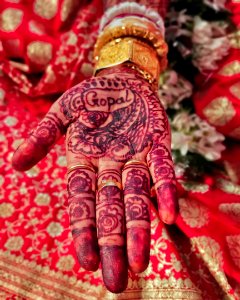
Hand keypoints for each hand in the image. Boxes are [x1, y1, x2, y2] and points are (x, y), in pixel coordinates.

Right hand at [12, 65, 177, 292]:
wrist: (123, 79)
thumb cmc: (92, 96)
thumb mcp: (62, 112)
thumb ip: (43, 136)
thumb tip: (16, 163)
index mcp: (85, 162)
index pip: (83, 202)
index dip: (85, 231)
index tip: (88, 263)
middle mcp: (110, 167)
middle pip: (111, 209)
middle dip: (114, 243)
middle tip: (117, 281)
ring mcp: (136, 158)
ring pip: (137, 197)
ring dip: (139, 227)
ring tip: (140, 261)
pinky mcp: (157, 145)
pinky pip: (162, 170)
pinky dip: (165, 191)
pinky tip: (170, 216)